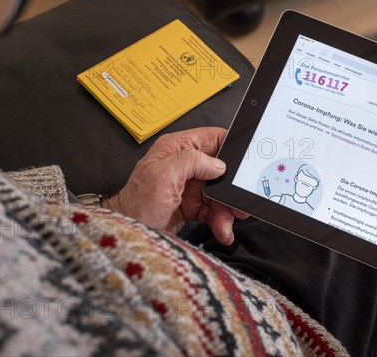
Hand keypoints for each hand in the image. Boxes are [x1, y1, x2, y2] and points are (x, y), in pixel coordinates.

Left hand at [102, 127, 246, 244]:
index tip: (246, 162)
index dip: (231, 148)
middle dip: (231, 189)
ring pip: (220, 194)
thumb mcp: (163, 176)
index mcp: (177, 149)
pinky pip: (214, 211)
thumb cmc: (136, 206)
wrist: (130, 238)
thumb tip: (218, 163)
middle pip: (221, 171)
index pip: (212, 138)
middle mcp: (184, 166)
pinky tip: (222, 230)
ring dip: (227, 211)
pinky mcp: (191, 207)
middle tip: (238, 203)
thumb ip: (191, 161)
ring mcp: (189, 187)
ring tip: (226, 225)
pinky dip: (221, 222)